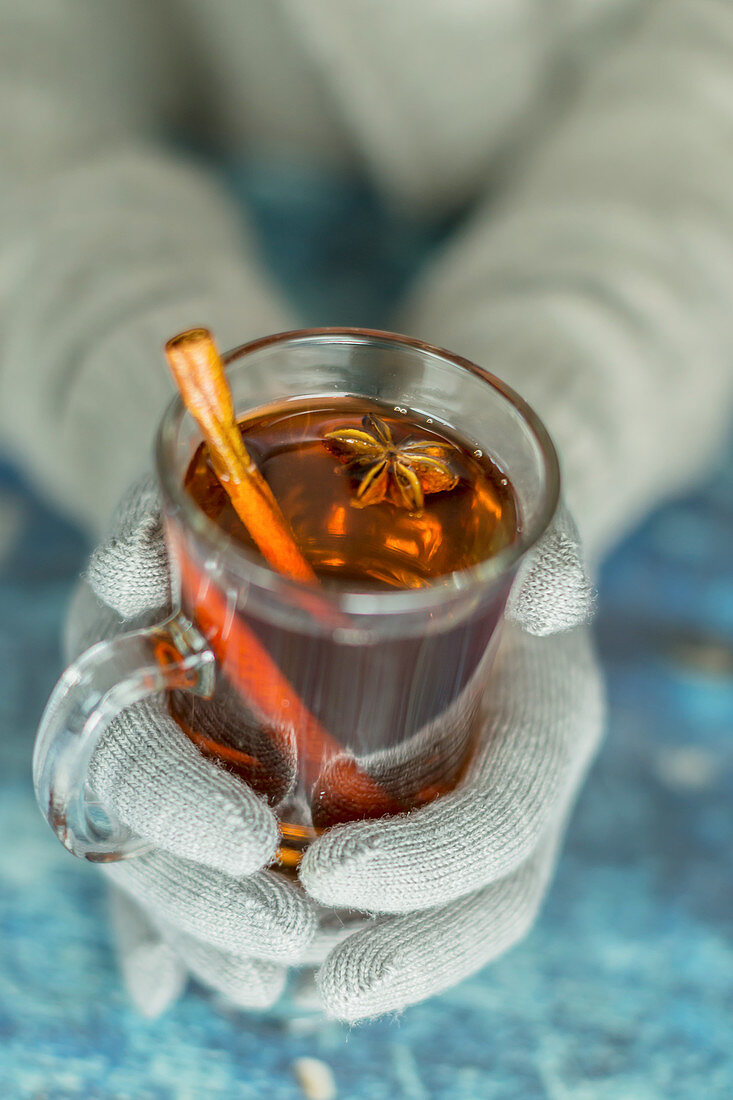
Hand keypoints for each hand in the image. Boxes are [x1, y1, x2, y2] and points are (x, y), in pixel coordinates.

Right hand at [67, 477, 318, 1016]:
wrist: (247, 513)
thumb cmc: (235, 503)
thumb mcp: (200, 503)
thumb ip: (160, 528)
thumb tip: (133, 564)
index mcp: (117, 665)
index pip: (130, 760)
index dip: (176, 807)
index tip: (246, 841)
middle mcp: (130, 730)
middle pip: (148, 850)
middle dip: (208, 906)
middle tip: (294, 944)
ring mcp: (161, 769)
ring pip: (164, 879)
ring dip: (212, 940)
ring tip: (277, 984)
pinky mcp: (194, 796)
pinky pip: (176, 883)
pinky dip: (188, 941)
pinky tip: (207, 986)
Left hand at [299, 507, 604, 1019]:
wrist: (475, 546)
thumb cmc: (488, 527)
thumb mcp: (513, 522)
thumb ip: (538, 549)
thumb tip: (546, 593)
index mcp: (549, 716)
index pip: (508, 819)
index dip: (433, 864)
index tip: (332, 875)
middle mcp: (517, 771)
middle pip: (490, 898)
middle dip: (413, 948)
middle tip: (324, 982)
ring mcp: (476, 794)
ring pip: (451, 911)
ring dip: (375, 950)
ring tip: (286, 975)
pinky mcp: (427, 801)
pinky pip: (404, 883)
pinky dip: (347, 920)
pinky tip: (277, 933)